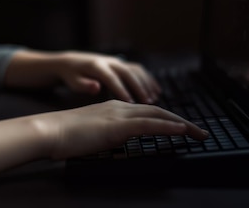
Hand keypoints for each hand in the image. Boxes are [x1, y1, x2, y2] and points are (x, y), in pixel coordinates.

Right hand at [35, 99, 208, 159]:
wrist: (48, 130)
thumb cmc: (63, 135)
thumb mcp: (90, 132)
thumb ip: (105, 134)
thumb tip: (114, 141)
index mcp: (113, 108)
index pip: (147, 112)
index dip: (167, 119)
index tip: (182, 129)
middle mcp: (119, 107)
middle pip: (158, 111)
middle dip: (181, 121)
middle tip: (200, 132)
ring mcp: (118, 114)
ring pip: (158, 115)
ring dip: (182, 124)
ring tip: (199, 134)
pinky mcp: (117, 126)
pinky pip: (148, 124)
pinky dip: (168, 126)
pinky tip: (181, 131)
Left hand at [55, 51, 160, 103]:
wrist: (72, 61)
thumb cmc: (72, 75)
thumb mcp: (73, 81)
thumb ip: (84, 85)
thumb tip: (96, 87)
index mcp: (96, 66)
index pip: (111, 78)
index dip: (121, 90)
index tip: (131, 103)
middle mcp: (109, 61)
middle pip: (128, 72)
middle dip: (139, 87)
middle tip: (148, 103)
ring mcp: (117, 61)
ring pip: (136, 70)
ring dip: (146, 83)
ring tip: (154, 99)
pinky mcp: (122, 63)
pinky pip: (138, 70)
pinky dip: (149, 79)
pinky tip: (157, 91)